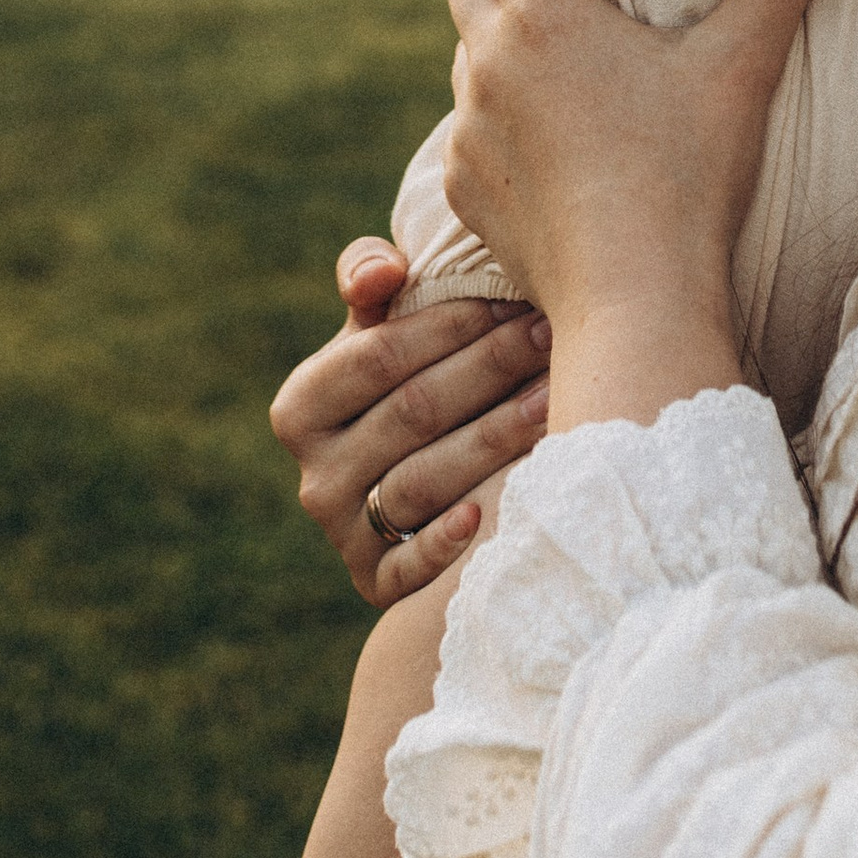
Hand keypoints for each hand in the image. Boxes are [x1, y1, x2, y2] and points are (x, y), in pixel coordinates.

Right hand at [269, 240, 554, 606]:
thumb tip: (382, 273)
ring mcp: (343, 536)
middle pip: (411, 414)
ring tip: (556, 400)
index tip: (512, 299)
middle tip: (552, 337)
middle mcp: (313, 477)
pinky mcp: (376, 585)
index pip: (378, 357)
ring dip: (494, 439)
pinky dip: (446, 544)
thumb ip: (369, 278)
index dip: (449, 325)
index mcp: (301, 407)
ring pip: (422, 481)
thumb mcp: (376, 327)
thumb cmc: (408, 380)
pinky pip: (409, 568)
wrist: (417, 477)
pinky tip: (492, 515)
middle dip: (488, 369)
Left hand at [439, 0, 831, 430]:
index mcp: (542, 17)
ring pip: (466, 52)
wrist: (635, 303)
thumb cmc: (690, 177)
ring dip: (495, 31)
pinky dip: (497, 111)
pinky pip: (470, 129)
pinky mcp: (465, 191)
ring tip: (544, 33)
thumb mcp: (743, 65)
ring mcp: (468, 131)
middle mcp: (487, 62)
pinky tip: (545, 130)